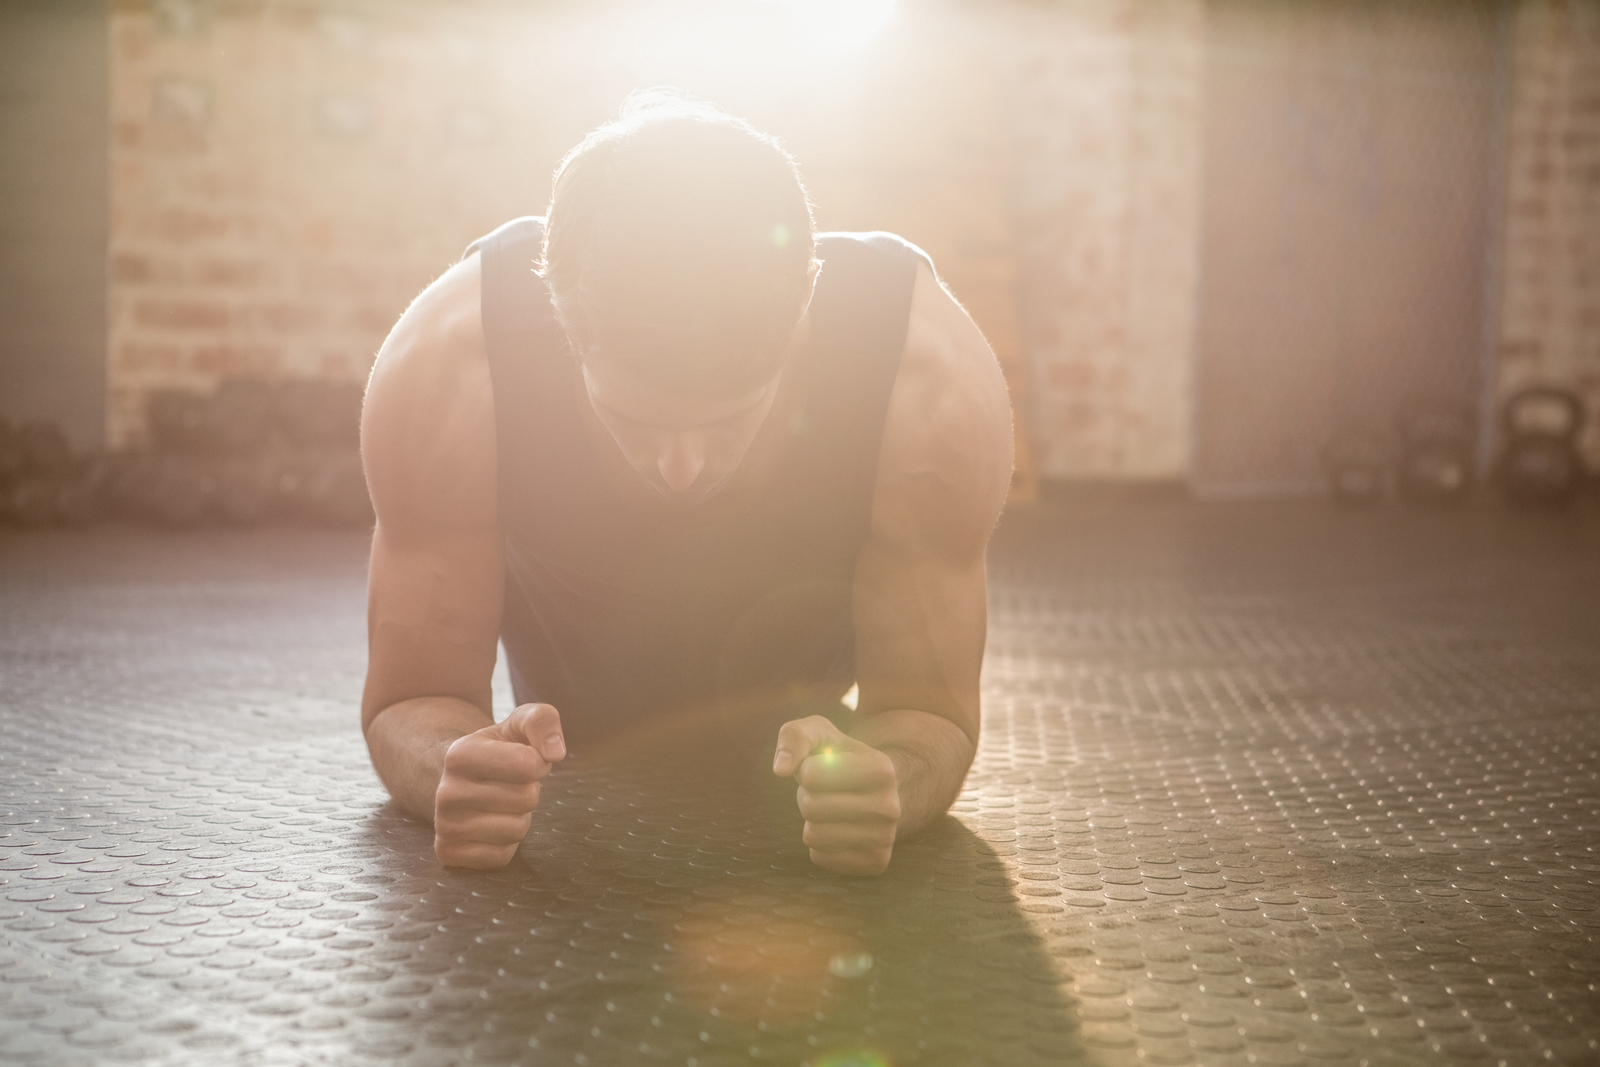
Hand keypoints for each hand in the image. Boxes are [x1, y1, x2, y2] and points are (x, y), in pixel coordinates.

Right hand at [434, 703, 564, 867]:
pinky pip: (502, 856)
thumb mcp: (518, 724)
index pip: (527, 765)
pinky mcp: (449, 852)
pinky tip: (491, 824)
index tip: (524, 758)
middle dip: (528, 790)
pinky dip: (506, 843)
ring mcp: (444, 825)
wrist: (461, 780)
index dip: (537, 763)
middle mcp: (445, 792)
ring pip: (516, 830)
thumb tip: (555, 752)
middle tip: (510, 783)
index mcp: (459, 754)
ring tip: (501, 803)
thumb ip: (541, 721)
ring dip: (519, 817)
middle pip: (525, 799)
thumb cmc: (499, 749)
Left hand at [773, 715, 901, 874]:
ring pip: (814, 836)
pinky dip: (820, 843)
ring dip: (812, 821)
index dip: (806, 769)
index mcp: (881, 769)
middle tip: (826, 791)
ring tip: (831, 809)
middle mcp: (890, 807)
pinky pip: (820, 857)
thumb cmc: (839, 757)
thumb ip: (795, 737)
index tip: (824, 767)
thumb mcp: (820, 733)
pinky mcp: (875, 863)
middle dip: (808, 796)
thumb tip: (781, 769)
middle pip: (811, 807)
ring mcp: (885, 839)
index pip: (812, 774)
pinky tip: (839, 829)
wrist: (876, 790)